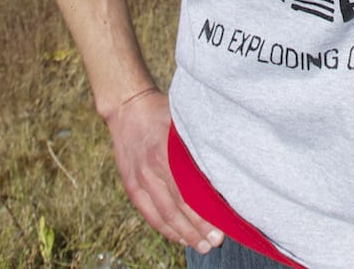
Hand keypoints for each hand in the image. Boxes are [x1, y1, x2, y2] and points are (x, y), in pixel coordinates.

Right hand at [106, 88, 223, 254]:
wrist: (127, 107)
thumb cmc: (163, 112)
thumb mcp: (184, 121)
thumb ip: (199, 144)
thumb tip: (226, 166)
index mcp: (165, 154)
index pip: (188, 194)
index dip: (204, 215)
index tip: (221, 228)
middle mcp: (150, 170)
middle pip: (176, 209)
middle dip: (197, 230)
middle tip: (216, 243)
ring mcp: (139, 179)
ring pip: (162, 216)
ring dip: (183, 234)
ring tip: (201, 246)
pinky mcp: (131, 185)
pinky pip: (148, 213)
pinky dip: (164, 228)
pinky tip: (179, 237)